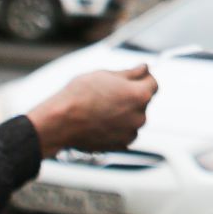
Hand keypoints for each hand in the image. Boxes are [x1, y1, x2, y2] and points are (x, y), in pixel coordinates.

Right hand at [27, 65, 157, 157]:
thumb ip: (130, 73)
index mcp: (140, 95)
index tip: (133, 76)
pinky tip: (100, 121)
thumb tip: (143, 68)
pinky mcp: (122, 145)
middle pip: (143, 101)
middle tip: (108, 93)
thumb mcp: (105, 75)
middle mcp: (140, 115)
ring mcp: (131, 132)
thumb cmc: (79, 96)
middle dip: (131, 95)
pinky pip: (125, 131)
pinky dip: (118, 127)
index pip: (153, 82)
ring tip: (101, 108)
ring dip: (124, 112)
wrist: (59, 122)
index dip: (142, 77)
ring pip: (133, 117)